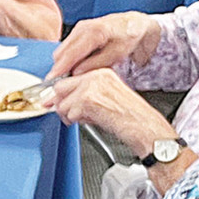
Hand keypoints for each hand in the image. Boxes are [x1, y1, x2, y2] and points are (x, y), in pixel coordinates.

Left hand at [48, 69, 176, 152]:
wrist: (143, 125)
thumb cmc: (129, 116)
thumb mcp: (106, 98)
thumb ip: (83, 94)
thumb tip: (59, 101)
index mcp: (101, 73)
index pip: (68, 79)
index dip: (61, 95)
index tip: (55, 102)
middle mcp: (95, 76)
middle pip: (60, 88)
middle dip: (62, 105)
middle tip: (73, 116)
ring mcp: (90, 87)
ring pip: (62, 104)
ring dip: (71, 116)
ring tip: (90, 119)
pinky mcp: (87, 100)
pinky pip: (69, 114)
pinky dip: (78, 122)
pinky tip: (94, 121)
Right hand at [49, 12, 159, 77]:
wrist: (132, 24)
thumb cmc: (127, 38)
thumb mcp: (116, 54)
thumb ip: (95, 64)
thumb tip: (76, 73)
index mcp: (94, 32)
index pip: (70, 54)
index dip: (60, 69)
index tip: (51, 81)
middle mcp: (82, 28)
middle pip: (61, 53)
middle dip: (60, 69)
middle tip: (64, 83)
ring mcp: (78, 28)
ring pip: (62, 50)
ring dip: (64, 64)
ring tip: (73, 76)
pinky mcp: (78, 31)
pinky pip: (67, 47)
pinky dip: (69, 58)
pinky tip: (78, 66)